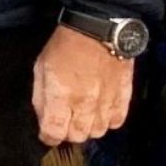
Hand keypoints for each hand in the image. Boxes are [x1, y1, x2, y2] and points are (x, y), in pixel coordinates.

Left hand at [33, 25, 133, 145]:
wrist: (99, 28)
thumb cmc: (65, 45)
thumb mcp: (41, 67)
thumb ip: (41, 97)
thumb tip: (44, 119)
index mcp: (61, 94)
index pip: (55, 132)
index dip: (48, 137)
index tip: (47, 133)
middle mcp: (85, 102)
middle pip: (77, 136)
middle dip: (68, 132)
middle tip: (65, 121)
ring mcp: (106, 101)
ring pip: (98, 132)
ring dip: (88, 127)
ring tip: (83, 115)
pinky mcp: (124, 96)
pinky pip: (117, 121)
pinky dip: (108, 121)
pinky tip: (101, 111)